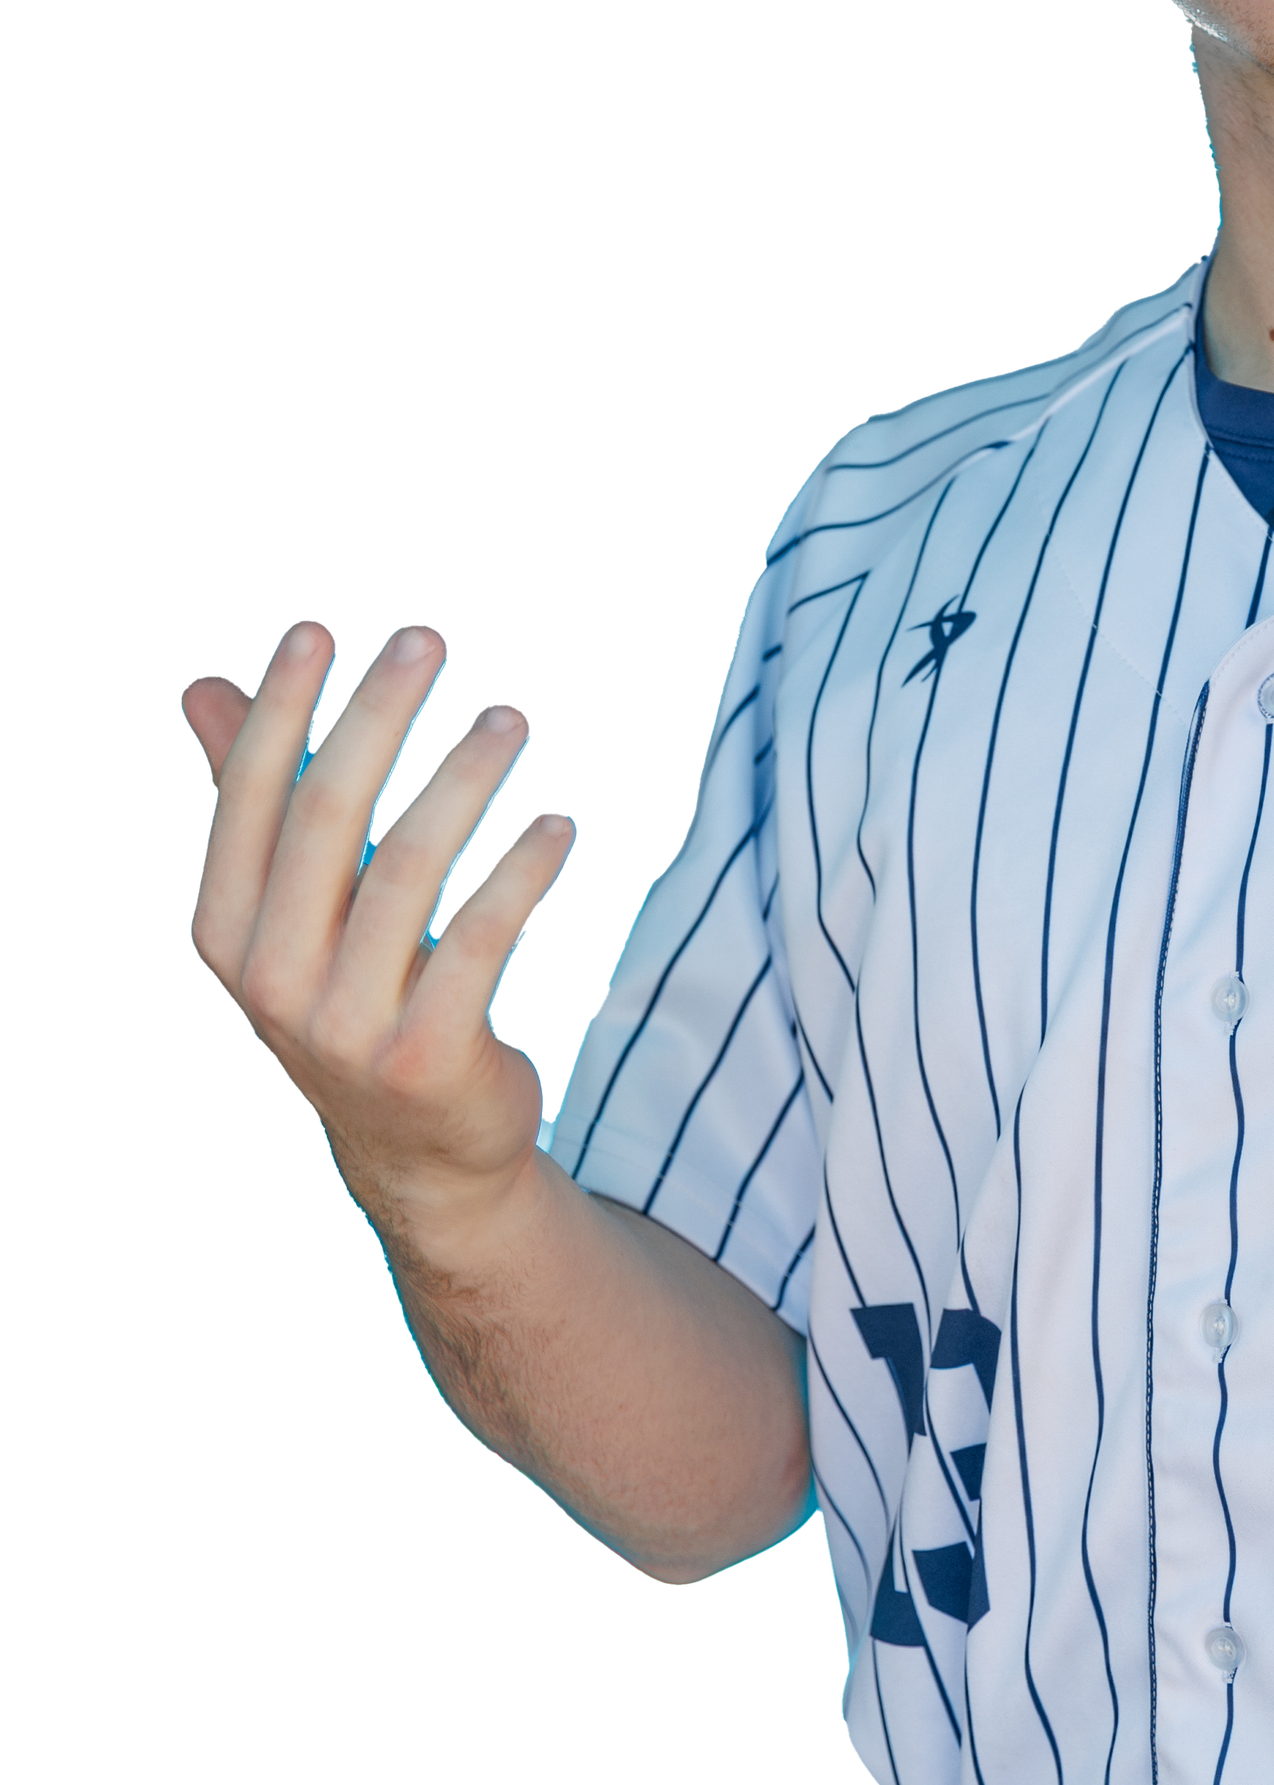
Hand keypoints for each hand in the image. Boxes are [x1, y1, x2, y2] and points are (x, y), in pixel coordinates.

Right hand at [181, 620, 574, 1251]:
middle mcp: (270, 976)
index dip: (279, 711)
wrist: (421, 1152)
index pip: (248, 800)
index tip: (319, 632)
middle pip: (326, 818)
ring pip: (406, 868)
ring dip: (462, 780)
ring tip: (508, 722)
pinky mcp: (427, 1053)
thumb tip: (204, 689)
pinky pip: (479, 939)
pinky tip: (558, 825)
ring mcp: (345, 1022)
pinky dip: (521, 871)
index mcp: (228, 930)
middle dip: (373, 718)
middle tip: (426, 645)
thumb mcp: (295, 913)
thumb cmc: (358, 999)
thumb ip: (257, 802)